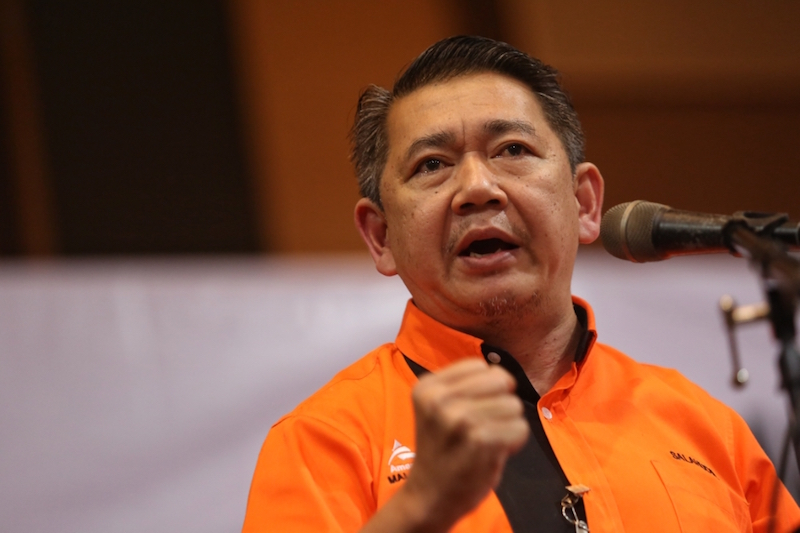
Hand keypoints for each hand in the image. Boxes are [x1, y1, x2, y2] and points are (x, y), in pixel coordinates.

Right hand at [400, 358, 529, 530]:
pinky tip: (493, 452)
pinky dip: (514, 442)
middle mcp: (439, 399)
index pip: (480, 365)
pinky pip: (520, 428)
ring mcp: (458, 418)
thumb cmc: (443, 450)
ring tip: (486, 441)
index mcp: (427, 387)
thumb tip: (506, 376)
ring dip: (508, 424)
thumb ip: (464, 387)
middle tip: (483, 426)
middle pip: (500, 380)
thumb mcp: (440, 407)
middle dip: (500, 402)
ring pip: (513, 404)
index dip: (487, 387)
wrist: (430, 496)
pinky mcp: (479, 440)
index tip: (473, 409)